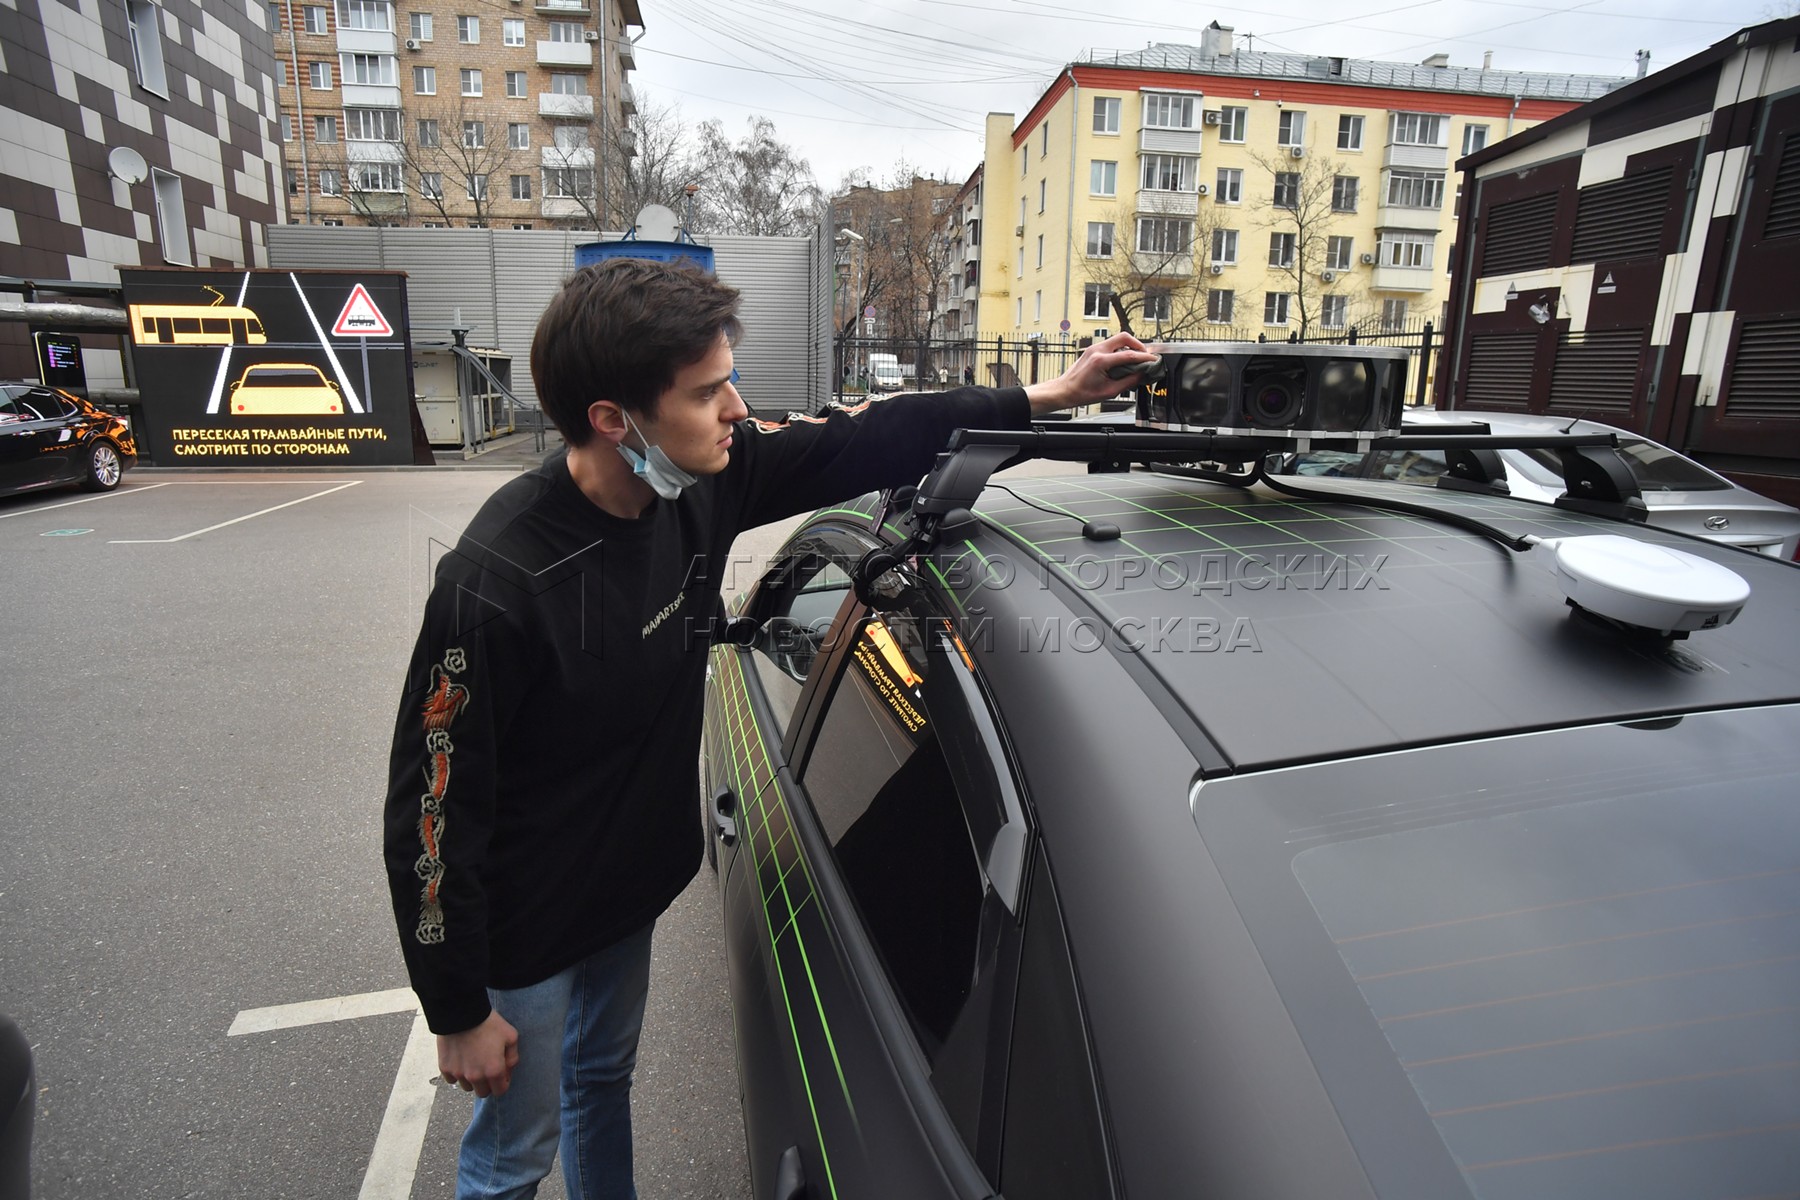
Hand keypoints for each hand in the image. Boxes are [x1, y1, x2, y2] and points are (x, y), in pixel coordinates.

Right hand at [438, 1010, 519, 1098]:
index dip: (502, 1083)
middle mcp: (476, 1077)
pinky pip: (452, 1079)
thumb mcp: (510, 1036)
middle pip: (482, 1092)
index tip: (501, 1074)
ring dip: (471, 1079)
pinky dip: (456, 1073)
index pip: (500, 1091)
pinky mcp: (445, 1068)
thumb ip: (513, 1057)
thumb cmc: (489, 1023)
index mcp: (494, 1071)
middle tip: (487, 1068)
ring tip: (473, 1062)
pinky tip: (460, 1059)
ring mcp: (459, 1074)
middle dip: (487, 1084)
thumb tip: (508, 1071)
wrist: (462, 1014)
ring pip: (467, 1087)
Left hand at [1023, 332, 1154, 415]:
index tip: (1153, 360)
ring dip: (1129, 346)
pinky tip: (1124, 360)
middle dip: (1138, 344)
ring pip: (1118, 339)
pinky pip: (1111, 344)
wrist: (1065, 390)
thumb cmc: (1082, 393)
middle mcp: (1097, 350)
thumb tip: (1142, 375)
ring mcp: (1094, 348)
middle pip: (1124, 337)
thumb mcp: (1109, 391)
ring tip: (1136, 359)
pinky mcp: (1093, 349)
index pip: (1129, 355)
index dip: (1144, 357)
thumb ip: (1128, 382)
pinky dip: (1121, 349)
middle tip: (1145, 355)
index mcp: (1101, 361)